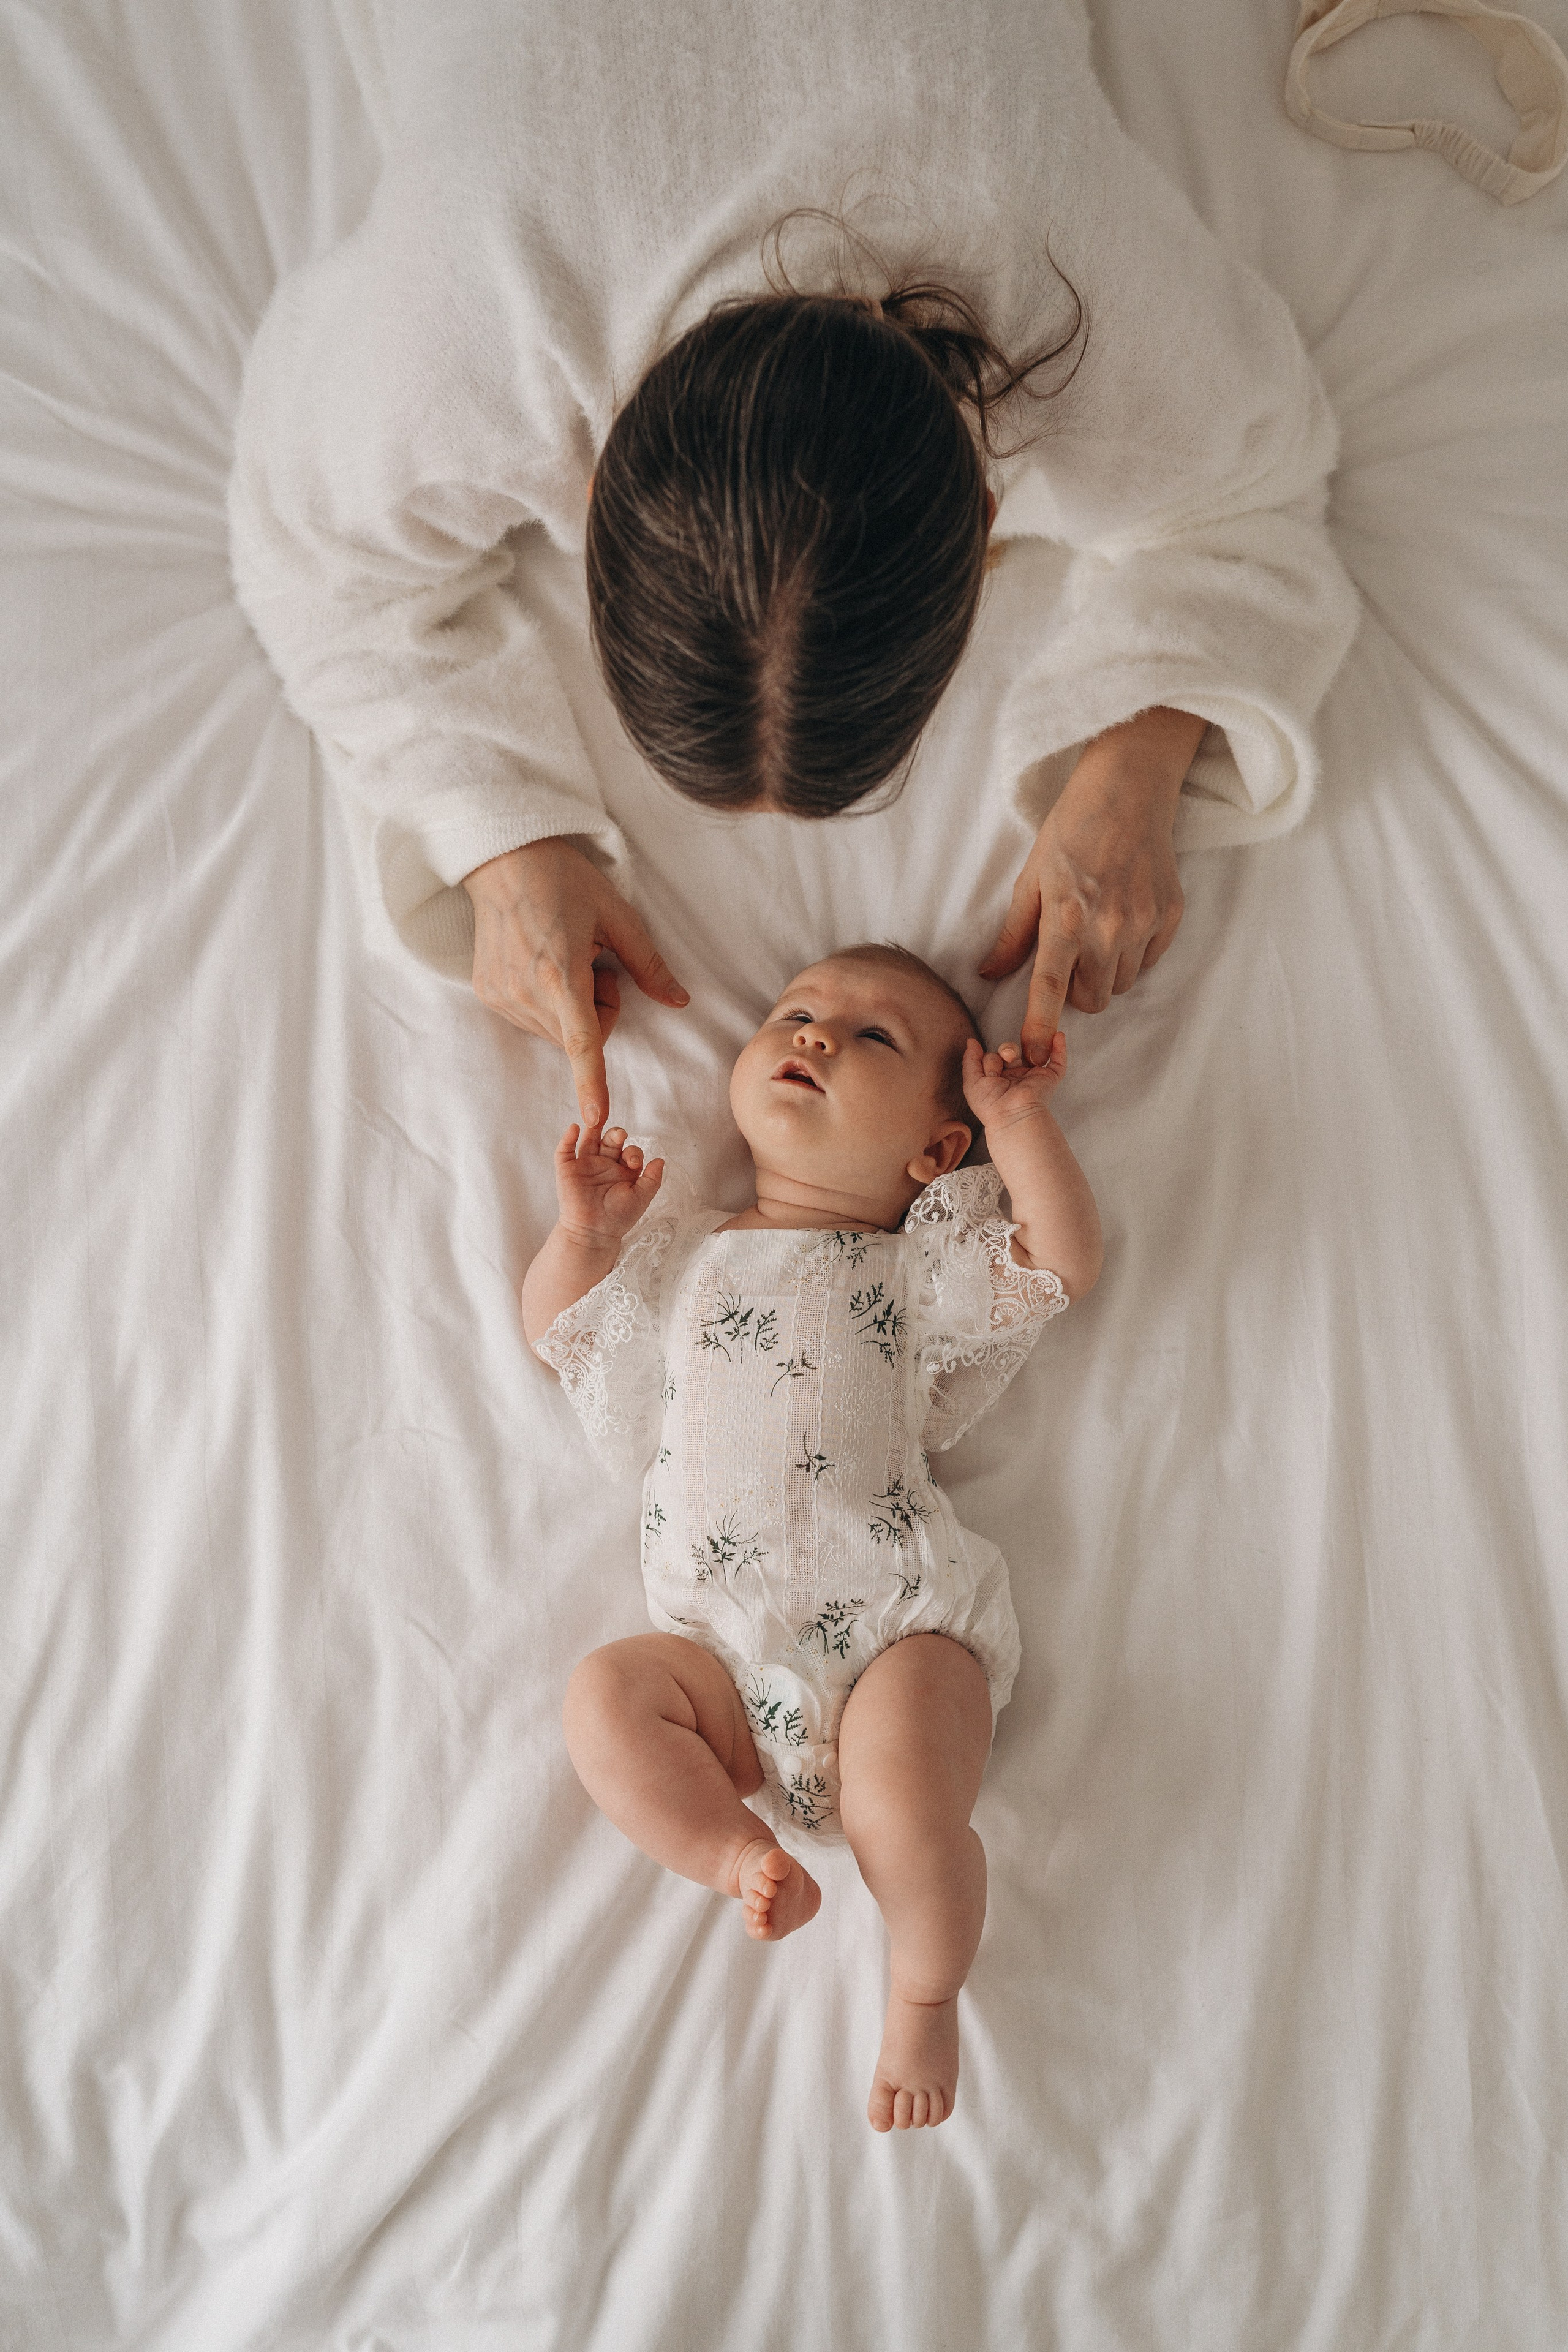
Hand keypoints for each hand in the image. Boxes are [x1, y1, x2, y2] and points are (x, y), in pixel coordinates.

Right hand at [464, 838, 689, 1125]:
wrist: (503, 859)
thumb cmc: (565, 880)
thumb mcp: (617, 916)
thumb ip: (649, 964)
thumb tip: (680, 1001)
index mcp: (561, 974)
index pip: (582, 1041)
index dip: (591, 1081)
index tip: (596, 1117)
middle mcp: (526, 992)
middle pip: (579, 1038)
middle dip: (598, 1012)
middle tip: (594, 963)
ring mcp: (502, 995)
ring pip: (555, 1033)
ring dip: (571, 1008)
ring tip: (562, 956)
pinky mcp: (487, 992)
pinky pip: (531, 1020)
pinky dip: (545, 1002)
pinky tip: (539, 960)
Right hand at [553, 1120, 663, 1247]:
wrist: (593, 1233)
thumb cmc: (618, 1217)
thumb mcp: (641, 1197)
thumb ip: (653, 1179)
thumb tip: (660, 1159)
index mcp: (622, 1171)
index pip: (629, 1151)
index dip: (633, 1151)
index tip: (632, 1162)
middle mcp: (604, 1164)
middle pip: (610, 1140)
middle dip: (616, 1134)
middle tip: (620, 1136)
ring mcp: (585, 1165)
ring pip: (589, 1139)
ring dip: (594, 1128)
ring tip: (597, 1117)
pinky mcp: (567, 1169)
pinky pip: (564, 1150)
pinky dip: (568, 1137)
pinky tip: (574, 1128)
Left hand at [961, 1033, 1066, 1133]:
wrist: (1012, 1115)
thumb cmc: (990, 1104)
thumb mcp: (971, 1081)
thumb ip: (970, 1059)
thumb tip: (971, 1041)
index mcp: (999, 1080)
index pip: (993, 1057)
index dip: (988, 1060)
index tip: (988, 1074)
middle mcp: (1016, 1077)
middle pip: (1008, 1051)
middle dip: (1002, 1052)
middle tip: (1000, 1066)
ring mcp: (1033, 1076)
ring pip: (1026, 1050)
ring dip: (1014, 1048)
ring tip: (1011, 1057)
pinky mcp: (1049, 1078)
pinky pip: (1057, 1060)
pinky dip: (1059, 1048)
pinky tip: (1058, 1035)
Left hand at [979, 707, 1204, 1063]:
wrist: (1129, 792)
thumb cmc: (1071, 831)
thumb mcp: (1031, 878)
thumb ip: (1014, 933)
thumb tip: (989, 973)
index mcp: (1066, 918)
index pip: (1048, 988)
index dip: (1038, 1026)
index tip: (1031, 1055)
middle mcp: (1108, 928)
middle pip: (1091, 999)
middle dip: (1076, 992)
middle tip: (1068, 958)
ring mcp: (1143, 924)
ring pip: (1120, 984)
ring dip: (1104, 974)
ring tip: (1096, 932)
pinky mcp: (1169, 917)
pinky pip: (1148, 962)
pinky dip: (1133, 954)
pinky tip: (1123, 919)